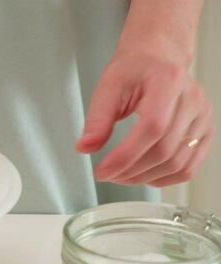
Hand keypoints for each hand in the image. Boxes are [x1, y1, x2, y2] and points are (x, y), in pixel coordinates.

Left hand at [76, 48, 214, 186]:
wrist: (158, 58)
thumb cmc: (134, 69)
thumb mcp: (107, 87)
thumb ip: (97, 119)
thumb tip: (85, 148)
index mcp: (167, 82)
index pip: (152, 128)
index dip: (125, 156)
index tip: (102, 170)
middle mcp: (191, 100)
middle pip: (164, 151)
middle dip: (130, 171)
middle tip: (107, 174)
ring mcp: (202, 117)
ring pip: (177, 164)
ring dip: (144, 178)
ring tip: (120, 175)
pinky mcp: (205, 131)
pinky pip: (189, 167)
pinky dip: (164, 179)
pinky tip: (143, 175)